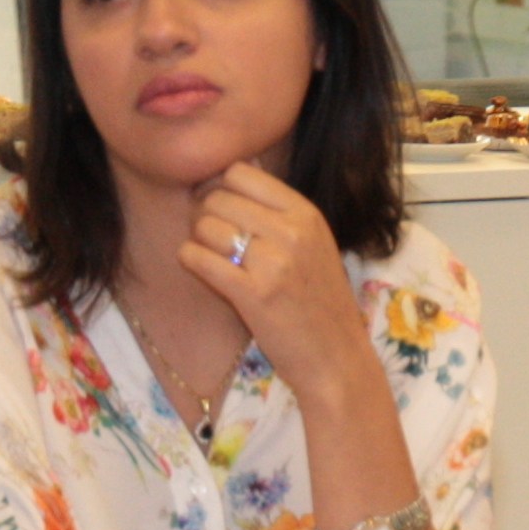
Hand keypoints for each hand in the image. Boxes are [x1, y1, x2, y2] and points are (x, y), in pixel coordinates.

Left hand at [185, 160, 379, 409]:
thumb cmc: (320, 302)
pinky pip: (197, 257)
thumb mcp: (313, 244)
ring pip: (204, 225)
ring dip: (199, 240)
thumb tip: (233, 172)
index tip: (223, 211)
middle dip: (205, 215)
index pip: (240, 172)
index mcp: (307, 214)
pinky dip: (192, 261)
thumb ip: (279, 212)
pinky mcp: (253, 293)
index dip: (221, 188)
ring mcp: (273, 262)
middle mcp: (292, 231)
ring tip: (214, 259)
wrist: (337, 357)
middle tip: (213, 240)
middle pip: (217, 197)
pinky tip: (206, 272)